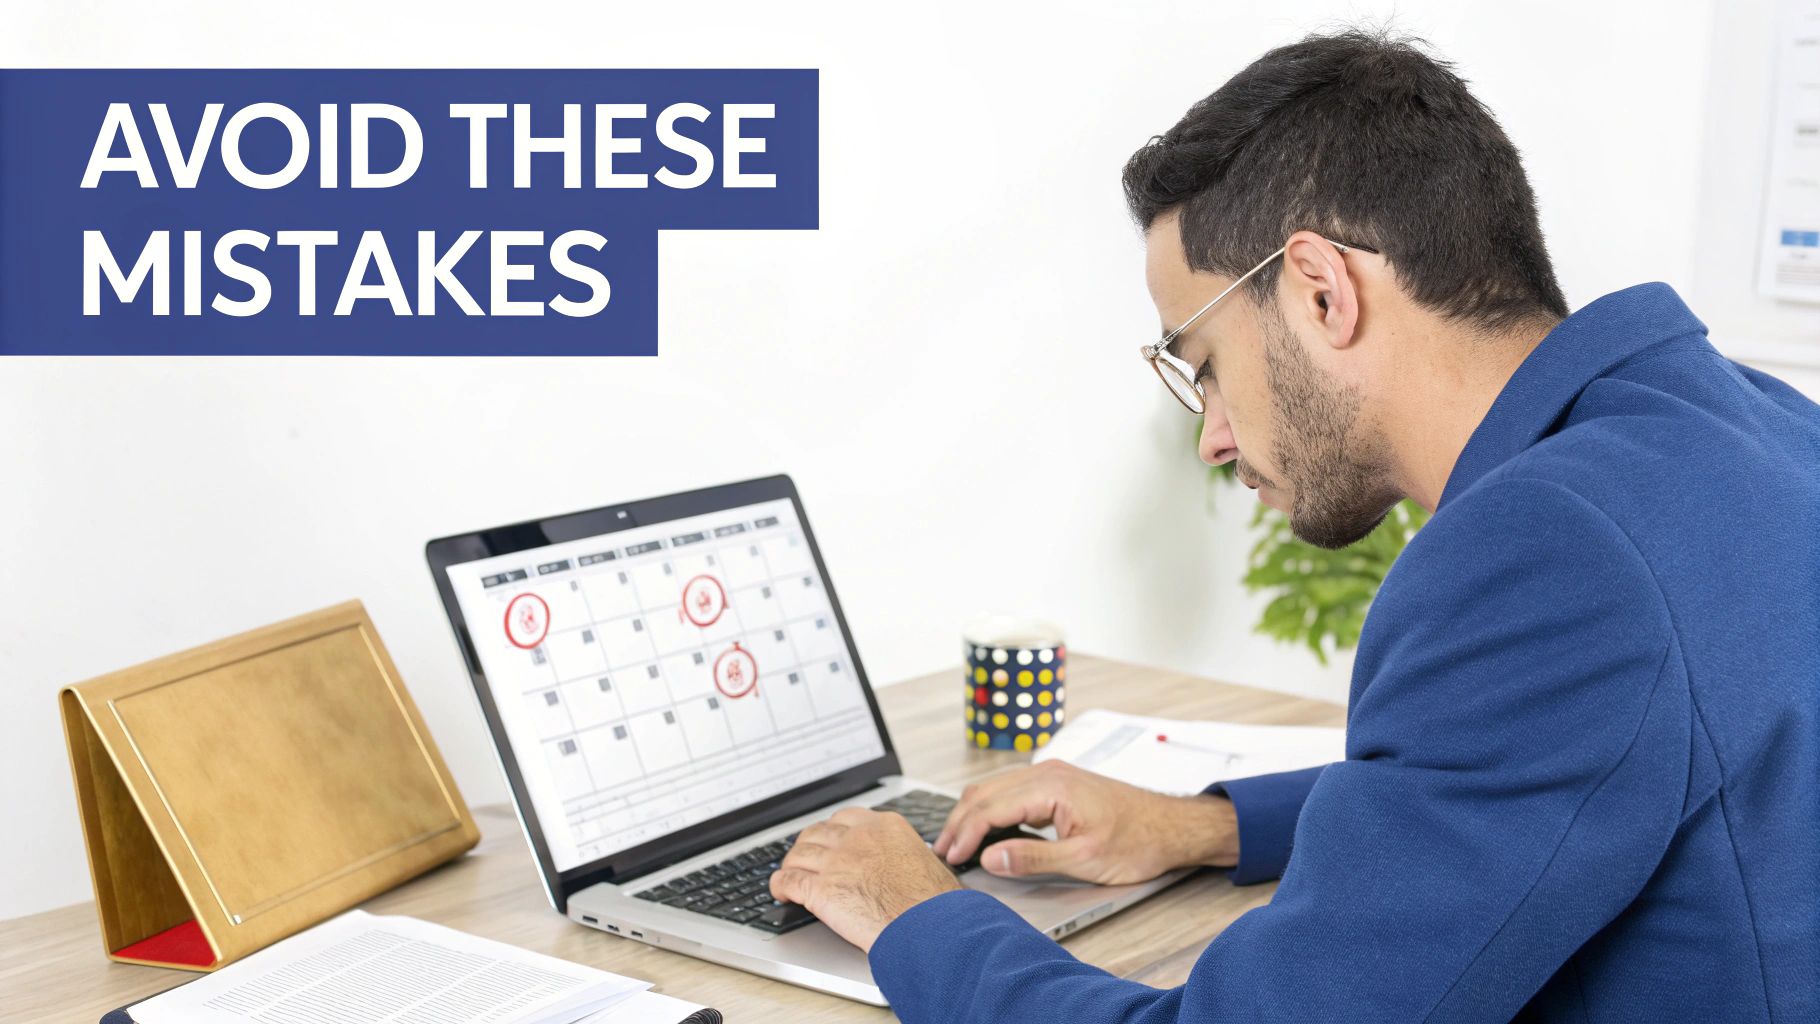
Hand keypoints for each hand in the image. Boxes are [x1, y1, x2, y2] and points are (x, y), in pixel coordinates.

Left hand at [768, 807, 963, 951]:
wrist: (930, 926)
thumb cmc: (936, 902)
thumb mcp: (925, 860)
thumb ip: (902, 854)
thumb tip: (901, 863)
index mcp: (884, 827)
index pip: (845, 818)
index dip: (831, 831)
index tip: (828, 839)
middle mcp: (858, 838)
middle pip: (818, 832)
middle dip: (808, 845)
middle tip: (805, 857)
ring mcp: (837, 862)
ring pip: (799, 854)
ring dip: (791, 865)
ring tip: (790, 874)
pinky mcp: (821, 889)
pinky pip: (789, 881)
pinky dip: (780, 885)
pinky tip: (781, 891)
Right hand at [934, 760, 1238, 883]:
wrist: (1172, 827)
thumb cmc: (1138, 840)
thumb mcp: (1084, 859)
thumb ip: (1033, 858)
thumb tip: (990, 857)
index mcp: (1051, 786)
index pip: (990, 808)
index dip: (965, 834)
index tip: (950, 858)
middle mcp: (1047, 772)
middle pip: (984, 792)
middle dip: (959, 822)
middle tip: (942, 852)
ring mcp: (1052, 775)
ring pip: (994, 788)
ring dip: (972, 814)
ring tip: (956, 842)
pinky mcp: (1058, 783)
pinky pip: (1011, 790)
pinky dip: (990, 808)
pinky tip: (985, 829)